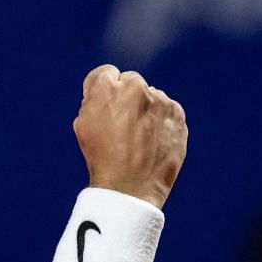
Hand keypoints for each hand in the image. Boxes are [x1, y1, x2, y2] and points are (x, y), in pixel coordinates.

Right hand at [72, 65, 187, 209]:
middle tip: (122, 125)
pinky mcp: (177, 114)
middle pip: (130, 82)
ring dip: (146, 110)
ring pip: (151, 97)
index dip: (103, 91)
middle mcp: (135, 88)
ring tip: (138, 139)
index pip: (106, 73)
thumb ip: (94, 98)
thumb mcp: (83, 125)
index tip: (104, 108)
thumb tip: (107, 89)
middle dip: (127, 97)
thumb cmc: (102, 158)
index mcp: (107, 87)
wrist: (130, 187)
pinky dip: (161, 122)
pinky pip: (168, 111)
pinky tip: (152, 142)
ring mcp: (160, 100)